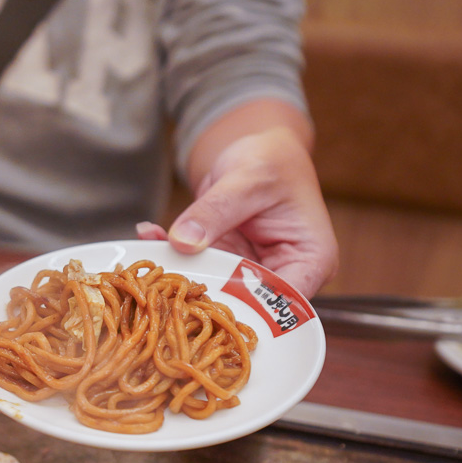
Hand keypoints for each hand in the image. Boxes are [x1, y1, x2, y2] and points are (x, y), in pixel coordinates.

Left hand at [138, 126, 337, 298]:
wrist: (256, 150)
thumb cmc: (270, 160)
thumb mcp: (247, 179)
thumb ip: (217, 210)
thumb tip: (183, 241)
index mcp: (312, 261)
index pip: (284, 305)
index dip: (247, 312)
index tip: (207, 303)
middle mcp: (283, 275)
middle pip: (246, 305)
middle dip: (205, 299)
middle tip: (166, 290)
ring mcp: (250, 273)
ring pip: (214, 290)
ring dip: (181, 277)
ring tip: (151, 262)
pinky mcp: (223, 266)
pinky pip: (196, 269)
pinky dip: (171, 254)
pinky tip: (149, 236)